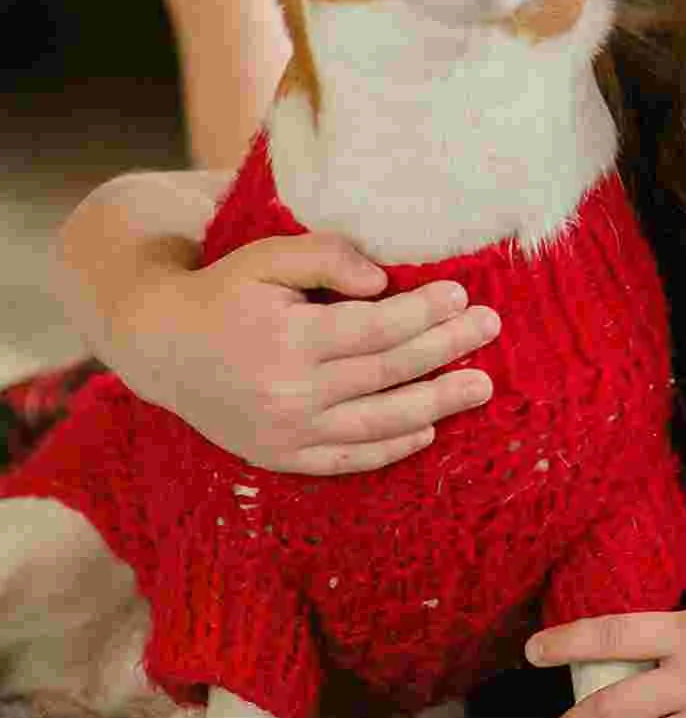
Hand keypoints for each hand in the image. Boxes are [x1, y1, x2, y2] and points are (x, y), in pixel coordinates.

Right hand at [111, 234, 499, 473]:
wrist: (162, 349)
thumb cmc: (226, 292)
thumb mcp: (267, 257)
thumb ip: (326, 257)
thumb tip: (384, 280)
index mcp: (287, 339)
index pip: (375, 329)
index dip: (424, 312)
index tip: (463, 294)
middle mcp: (290, 393)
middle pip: (387, 373)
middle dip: (445, 350)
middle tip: (491, 329)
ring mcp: (286, 432)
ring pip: (377, 423)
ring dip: (436, 404)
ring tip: (482, 386)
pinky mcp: (281, 457)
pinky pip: (346, 460)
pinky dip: (390, 449)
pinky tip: (428, 430)